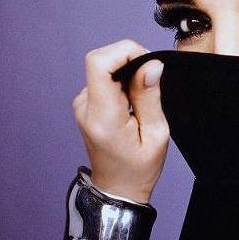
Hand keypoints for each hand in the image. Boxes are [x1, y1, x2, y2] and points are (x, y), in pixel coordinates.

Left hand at [72, 39, 169, 203]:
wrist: (117, 186)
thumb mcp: (156, 134)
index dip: (125, 52)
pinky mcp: (85, 103)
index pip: (99, 63)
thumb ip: (150, 96)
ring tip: (140, 101)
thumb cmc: (138, 167)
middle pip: (101, 60)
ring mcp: (82, 104)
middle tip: (149, 84)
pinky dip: (121, 80)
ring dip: (127, 72)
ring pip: (104, 66)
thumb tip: (151, 65)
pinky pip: (104, 77)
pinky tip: (131, 102)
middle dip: (130, 61)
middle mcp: (86, 107)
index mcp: (103, 116)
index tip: (147, 65)